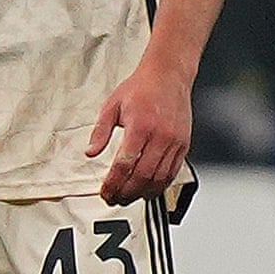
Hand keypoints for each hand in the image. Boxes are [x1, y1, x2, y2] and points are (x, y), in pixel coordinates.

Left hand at [86, 58, 192, 206]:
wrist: (169, 74)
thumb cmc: (142, 87)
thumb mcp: (112, 105)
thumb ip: (100, 131)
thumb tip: (91, 152)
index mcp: (140, 126)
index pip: (124, 165)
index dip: (113, 184)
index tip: (105, 192)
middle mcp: (160, 135)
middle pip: (142, 177)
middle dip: (125, 194)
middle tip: (114, 199)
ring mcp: (174, 141)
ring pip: (159, 179)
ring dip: (142, 193)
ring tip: (129, 196)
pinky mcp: (183, 144)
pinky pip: (173, 172)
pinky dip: (160, 185)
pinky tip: (149, 187)